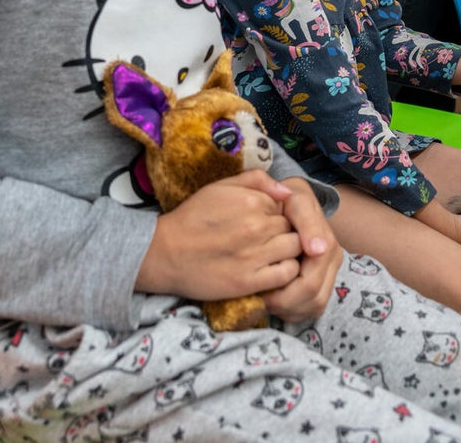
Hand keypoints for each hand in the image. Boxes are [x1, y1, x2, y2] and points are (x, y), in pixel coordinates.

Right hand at [137, 171, 301, 300]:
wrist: (164, 253)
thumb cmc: (193, 217)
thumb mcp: (221, 186)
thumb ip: (257, 180)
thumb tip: (287, 191)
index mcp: (252, 201)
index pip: (286, 206)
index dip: (278, 214)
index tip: (264, 222)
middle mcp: (256, 226)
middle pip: (292, 227)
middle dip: (284, 232)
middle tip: (266, 239)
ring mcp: (254, 255)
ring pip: (296, 249)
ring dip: (288, 251)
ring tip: (271, 254)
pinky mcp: (249, 281)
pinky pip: (287, 273)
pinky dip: (286, 271)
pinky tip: (272, 269)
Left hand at [261, 178, 343, 322]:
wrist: (293, 201)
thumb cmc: (289, 201)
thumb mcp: (296, 202)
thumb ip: (306, 221)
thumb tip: (316, 251)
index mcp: (328, 245)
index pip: (310, 283)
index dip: (286, 292)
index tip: (263, 288)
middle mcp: (333, 261)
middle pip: (313, 299)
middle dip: (284, 303)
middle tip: (260, 296)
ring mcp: (330, 273)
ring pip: (314, 307)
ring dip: (289, 308)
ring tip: (267, 297)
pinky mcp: (324, 282)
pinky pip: (312, 309)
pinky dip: (293, 310)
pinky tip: (277, 299)